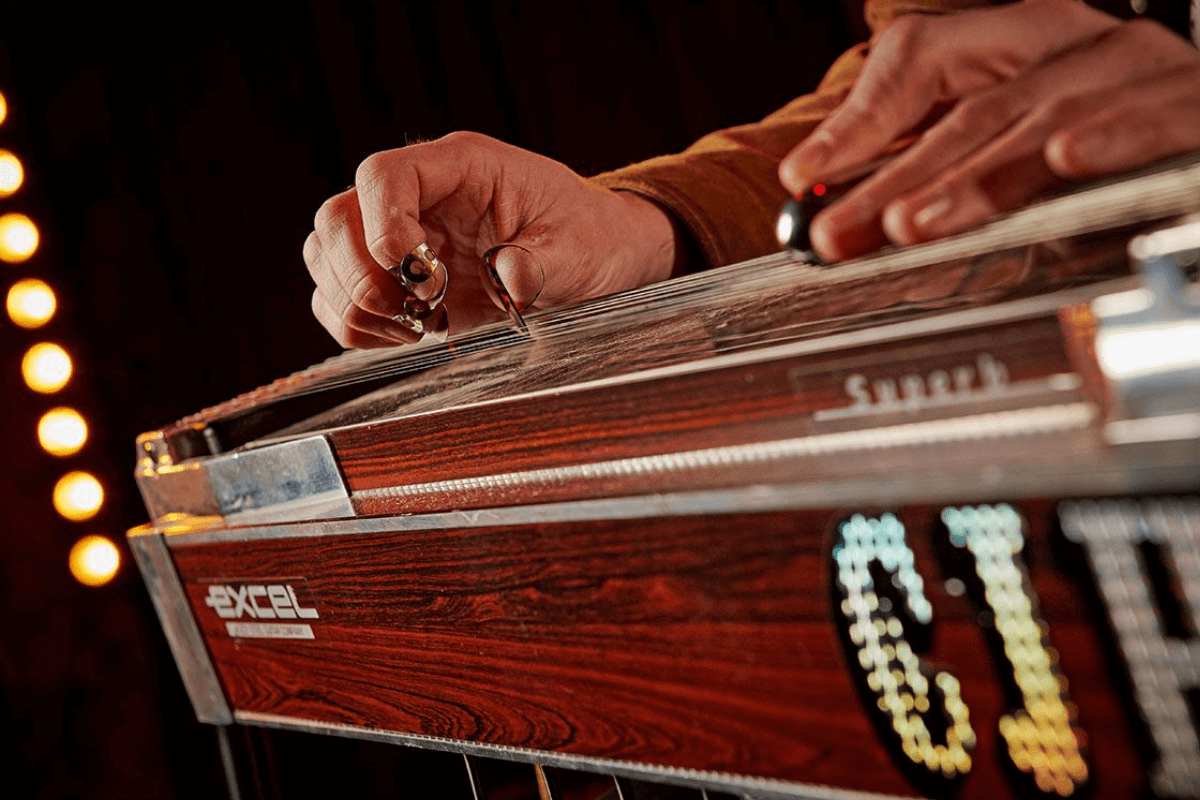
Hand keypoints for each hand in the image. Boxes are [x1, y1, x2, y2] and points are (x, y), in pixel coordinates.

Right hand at [305, 131, 677, 347]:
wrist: (595, 257)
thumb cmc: (587, 237)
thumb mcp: (579, 250)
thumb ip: (544, 262)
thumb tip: (508, 275)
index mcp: (461, 169)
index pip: (382, 175)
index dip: (382, 226)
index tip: (421, 274)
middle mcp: (419, 197)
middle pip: (337, 218)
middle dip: (361, 275)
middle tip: (417, 309)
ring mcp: (399, 235)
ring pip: (325, 257)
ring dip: (355, 303)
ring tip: (416, 325)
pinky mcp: (394, 278)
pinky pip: (337, 297)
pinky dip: (357, 326)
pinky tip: (405, 335)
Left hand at [778, 0, 1199, 260]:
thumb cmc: (1116, 159)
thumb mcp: (1012, 170)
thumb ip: (941, 189)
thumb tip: (847, 233)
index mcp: (1022, 46)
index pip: (919, 60)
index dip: (857, 118)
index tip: (801, 176)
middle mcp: (1076, 48)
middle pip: (967, 113)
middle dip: (893, 182)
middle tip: (835, 235)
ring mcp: (1140, 71)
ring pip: (1041, 123)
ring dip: (973, 179)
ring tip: (910, 222)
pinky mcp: (1193, 106)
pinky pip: (1150, 121)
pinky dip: (1109, 138)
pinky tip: (1065, 161)